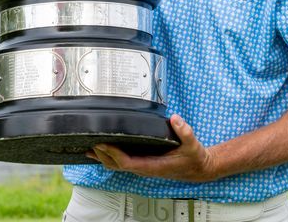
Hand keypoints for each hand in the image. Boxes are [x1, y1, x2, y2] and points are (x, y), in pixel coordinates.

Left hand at [87, 115, 216, 182]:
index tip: (103, 144)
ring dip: (103, 158)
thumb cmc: (194, 157)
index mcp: (154, 166)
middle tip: (90, 142)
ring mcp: (144, 167)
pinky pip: (123, 163)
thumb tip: (175, 119)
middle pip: (117, 166)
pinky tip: (104, 152)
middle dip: (102, 155)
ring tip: (89, 149)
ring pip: (118, 166)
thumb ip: (185, 132)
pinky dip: (111, 158)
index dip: (114, 154)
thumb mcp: (193, 144)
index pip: (128, 163)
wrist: (198, 168)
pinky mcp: (144, 164)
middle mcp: (146, 168)